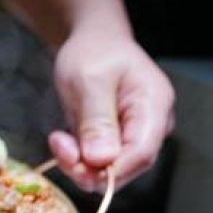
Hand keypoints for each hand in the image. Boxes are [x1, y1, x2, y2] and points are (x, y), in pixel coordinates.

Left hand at [48, 28, 174, 190]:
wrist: (92, 42)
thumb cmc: (94, 53)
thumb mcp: (89, 81)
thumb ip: (96, 120)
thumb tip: (102, 160)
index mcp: (154, 106)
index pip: (141, 153)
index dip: (110, 170)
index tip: (76, 166)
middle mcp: (151, 126)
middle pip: (126, 167)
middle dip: (89, 168)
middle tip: (58, 146)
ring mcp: (135, 136)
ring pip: (109, 170)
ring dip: (78, 163)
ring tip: (58, 138)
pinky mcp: (117, 142)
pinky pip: (98, 163)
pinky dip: (77, 158)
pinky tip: (62, 139)